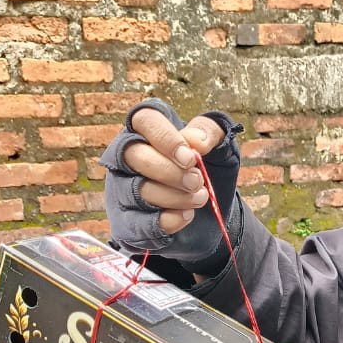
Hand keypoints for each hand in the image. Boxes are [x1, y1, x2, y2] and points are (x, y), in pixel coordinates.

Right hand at [102, 98, 241, 265]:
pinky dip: (166, 221)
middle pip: (135, 156)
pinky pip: (137, 222)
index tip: (190, 159)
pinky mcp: (126, 219)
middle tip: (197, 182)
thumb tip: (196, 141)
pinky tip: (186, 215)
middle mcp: (128, 155)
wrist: (211, 212)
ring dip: (173, 197)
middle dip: (170, 172)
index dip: (166, 138)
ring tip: (199, 198)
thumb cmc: (208, 169)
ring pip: (137, 191)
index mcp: (149, 128)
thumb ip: (209, 133)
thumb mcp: (219, 146)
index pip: (145, 120)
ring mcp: (123, 188)